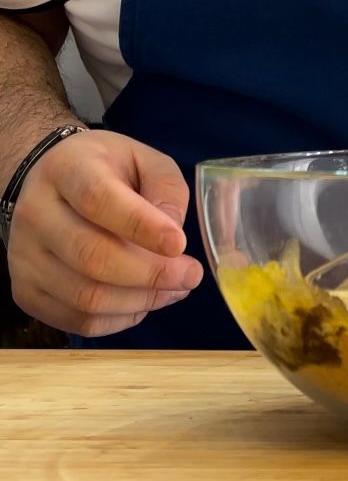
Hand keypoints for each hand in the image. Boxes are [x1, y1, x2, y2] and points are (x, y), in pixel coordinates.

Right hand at [7, 130, 202, 336]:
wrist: (52, 183)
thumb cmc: (108, 171)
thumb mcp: (146, 160)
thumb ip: (166, 190)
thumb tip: (173, 236)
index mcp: (68, 169)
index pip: (98, 200)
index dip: (142, 226)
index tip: (180, 244)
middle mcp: (36, 213)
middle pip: (91, 256)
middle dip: (151, 274)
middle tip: (191, 275)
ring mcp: (24, 256)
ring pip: (86, 296)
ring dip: (142, 300)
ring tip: (175, 288)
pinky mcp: (26, 291)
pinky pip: (78, 320)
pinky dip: (121, 318)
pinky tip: (145, 300)